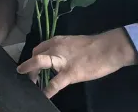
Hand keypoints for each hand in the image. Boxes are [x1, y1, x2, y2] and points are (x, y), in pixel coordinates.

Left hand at [16, 28, 137, 98]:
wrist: (108, 48)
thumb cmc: (94, 46)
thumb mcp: (72, 43)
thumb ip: (62, 50)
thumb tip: (56, 59)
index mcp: (56, 41)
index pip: (39, 48)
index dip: (33, 58)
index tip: (32, 65)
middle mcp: (55, 48)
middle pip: (35, 55)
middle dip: (29, 66)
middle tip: (29, 76)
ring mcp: (62, 61)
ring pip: (39, 63)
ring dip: (32, 73)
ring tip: (30, 83)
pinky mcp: (70, 73)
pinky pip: (55, 83)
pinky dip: (48, 90)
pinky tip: (44, 95)